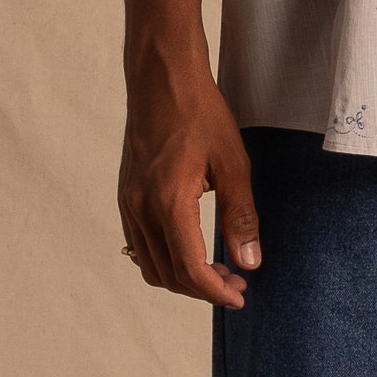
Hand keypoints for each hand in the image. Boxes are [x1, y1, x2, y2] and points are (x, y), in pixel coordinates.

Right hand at [118, 56, 261, 308]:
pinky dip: (166, 260)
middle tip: (237, 283)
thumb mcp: (233, 164)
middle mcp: (141, 209)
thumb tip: (250, 262)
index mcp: (168, 203)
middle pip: (169, 274)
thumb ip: (241, 217)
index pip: (190, 269)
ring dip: (184, 277)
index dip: (216, 291)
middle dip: (203, 288)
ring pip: (152, 265)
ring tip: (219, 270)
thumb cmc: (200, 114)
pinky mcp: (126, 197)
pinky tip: (193, 250)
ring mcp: (128, 204)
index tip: (240, 297)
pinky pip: (140, 245)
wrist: (161, 80)